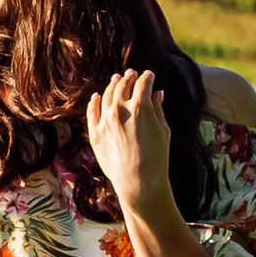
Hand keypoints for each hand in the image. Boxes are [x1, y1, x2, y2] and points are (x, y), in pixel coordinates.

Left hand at [85, 68, 173, 216]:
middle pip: (123, 85)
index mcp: (141, 107)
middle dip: (129, 78)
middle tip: (131, 73)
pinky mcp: (95, 133)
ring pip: (107, 95)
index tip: (149, 75)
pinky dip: (95, 102)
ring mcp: (105, 121)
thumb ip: (158, 109)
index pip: (143, 83)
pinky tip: (97, 96)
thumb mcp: (163, 130)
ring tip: (116, 79)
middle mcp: (121, 110)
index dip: (147, 77)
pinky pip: (92, 112)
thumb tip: (157, 93)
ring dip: (113, 85)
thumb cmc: (157, 158)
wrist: (138, 183)